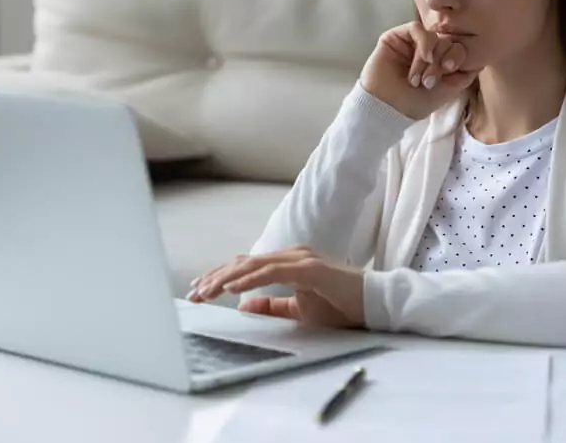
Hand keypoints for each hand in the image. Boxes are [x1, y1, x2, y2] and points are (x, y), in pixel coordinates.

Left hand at [186, 246, 364, 327]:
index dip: (222, 276)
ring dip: (226, 278)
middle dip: (215, 277)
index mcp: (289, 262)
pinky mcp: (309, 268)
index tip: (200, 288)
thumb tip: (246, 305)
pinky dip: (249, 279)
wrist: (372, 303)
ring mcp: (301, 258)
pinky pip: (272, 272)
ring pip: (254, 264)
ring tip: (205, 291)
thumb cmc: (341, 305)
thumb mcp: (299, 309)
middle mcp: (292, 255)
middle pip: (245, 262)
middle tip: (193, 291)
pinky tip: (231, 288)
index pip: (248, 265)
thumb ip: (274, 305)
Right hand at [360, 21, 480, 119]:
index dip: (460, 57)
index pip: (459, 49)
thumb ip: (465, 74)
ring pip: (435, 35)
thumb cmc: (415, 103)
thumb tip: (481, 60)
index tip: (452, 71)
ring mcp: (412, 42)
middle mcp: (428, 50)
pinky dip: (425, 42)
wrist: (387, 107)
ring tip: (421, 78)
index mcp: (440, 62)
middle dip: (444, 61)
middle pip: (449, 41)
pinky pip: (417, 28)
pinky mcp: (397, 36)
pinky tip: (424, 57)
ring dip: (432, 57)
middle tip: (431, 81)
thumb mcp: (448, 91)